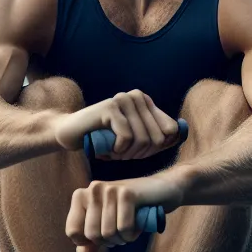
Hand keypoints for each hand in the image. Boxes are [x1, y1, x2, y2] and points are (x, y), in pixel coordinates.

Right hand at [52, 89, 182, 160]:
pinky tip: (109, 150)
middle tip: (124, 155)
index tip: (139, 152)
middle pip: (157, 138)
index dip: (157, 148)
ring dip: (128, 154)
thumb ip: (157, 136)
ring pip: (142, 139)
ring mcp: (123, 100)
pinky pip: (126, 138)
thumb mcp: (135, 139)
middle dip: (142, 154)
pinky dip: (118, 151)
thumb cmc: (105, 140)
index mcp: (146, 101)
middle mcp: (137, 96)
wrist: (72, 134)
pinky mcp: (110, 108)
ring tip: (115, 153)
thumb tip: (180, 134)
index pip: (170, 130)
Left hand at [66, 174, 183, 251]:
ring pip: (108, 233)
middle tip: (120, 231)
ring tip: (130, 226)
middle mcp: (92, 189)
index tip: (104, 232)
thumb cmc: (131, 210)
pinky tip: (138, 224)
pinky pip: (124, 228)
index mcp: (81, 196)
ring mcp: (109, 189)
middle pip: (92, 235)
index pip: (73, 232)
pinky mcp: (127, 193)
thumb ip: (91, 242)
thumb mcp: (107, 225)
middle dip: (109, 241)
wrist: (162, 190)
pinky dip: (132, 233)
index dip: (89, 242)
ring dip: (122, 238)